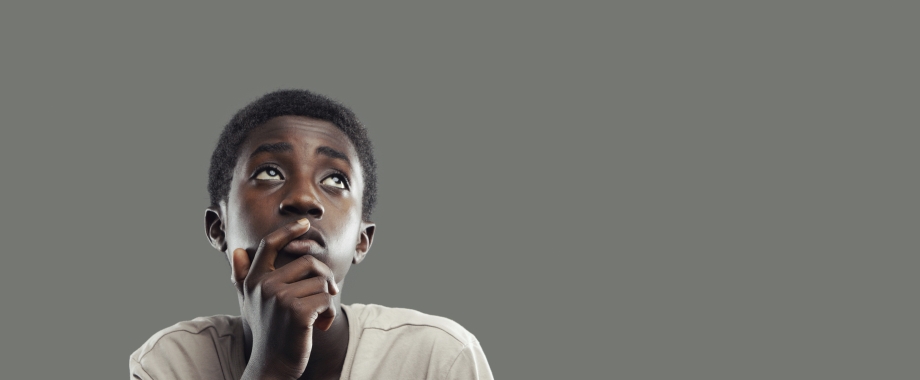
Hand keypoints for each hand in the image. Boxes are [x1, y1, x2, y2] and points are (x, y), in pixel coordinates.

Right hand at [231, 218, 339, 379]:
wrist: (272, 366)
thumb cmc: (267, 332)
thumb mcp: (250, 303)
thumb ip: (244, 277)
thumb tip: (236, 251)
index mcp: (254, 280)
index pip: (270, 245)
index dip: (288, 231)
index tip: (304, 223)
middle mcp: (264, 286)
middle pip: (308, 263)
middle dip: (323, 280)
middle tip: (326, 296)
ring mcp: (279, 298)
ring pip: (320, 283)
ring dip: (326, 302)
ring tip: (317, 318)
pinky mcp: (296, 312)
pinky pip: (326, 300)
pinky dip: (329, 314)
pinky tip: (320, 327)